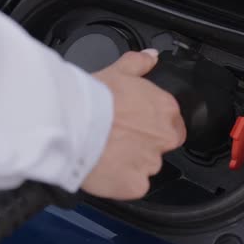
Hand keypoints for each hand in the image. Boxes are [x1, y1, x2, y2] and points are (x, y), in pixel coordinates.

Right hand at [81, 49, 186, 199]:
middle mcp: (164, 136)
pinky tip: (106, 169)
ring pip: (146, 167)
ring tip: (107, 153)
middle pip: (160, 146)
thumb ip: (138, 63)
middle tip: (118, 139)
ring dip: (131, 163)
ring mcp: (151, 162)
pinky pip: (134, 186)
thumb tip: (151, 57)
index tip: (133, 124)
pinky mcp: (136, 184)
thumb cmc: (92, 99)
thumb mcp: (118, 71)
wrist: (72, 124)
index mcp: (165, 109)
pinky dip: (121, 182)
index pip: (171, 122)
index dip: (150, 124)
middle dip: (143, 145)